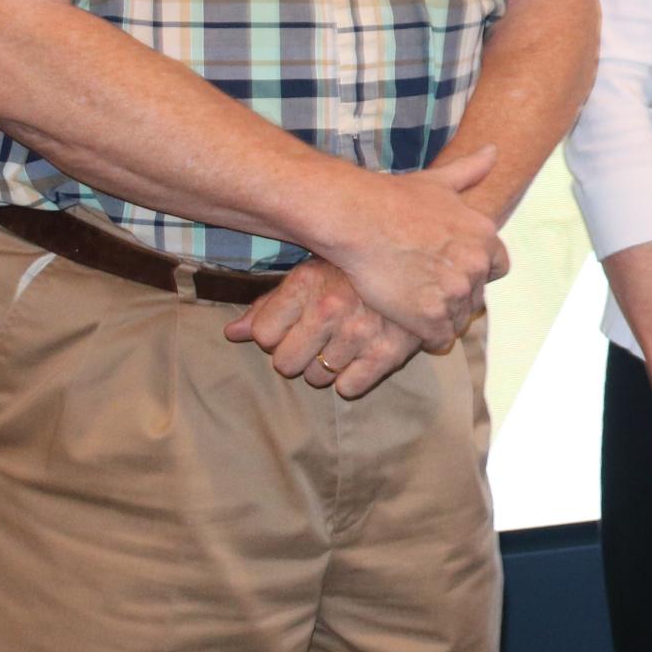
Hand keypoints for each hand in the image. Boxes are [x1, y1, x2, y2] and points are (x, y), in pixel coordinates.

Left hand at [225, 257, 426, 396]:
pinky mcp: (388, 351)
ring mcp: (360, 332)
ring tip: (341, 344)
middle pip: (285, 363)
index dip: (275, 335)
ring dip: (325, 367)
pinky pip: (349, 387)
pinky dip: (352, 378)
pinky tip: (360, 356)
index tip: (292, 326)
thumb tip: (232, 334)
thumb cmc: (354, 271)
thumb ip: (269, 305)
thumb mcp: (309, 275)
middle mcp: (330, 307)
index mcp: (306, 284)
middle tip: (317, 339)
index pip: (263, 336)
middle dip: (296, 355)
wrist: (419, 264)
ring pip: (316, 378)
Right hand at [320, 145, 509, 346]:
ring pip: (457, 318)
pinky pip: (439, 338)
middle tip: (425, 287)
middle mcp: (477, 265)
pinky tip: (408, 323)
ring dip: (440, 316)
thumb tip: (494, 151)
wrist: (357, 218)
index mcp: (485, 236)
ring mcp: (455, 292)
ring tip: (413, 305)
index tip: (449, 270)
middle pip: (476, 295)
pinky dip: (426, 336)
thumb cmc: (393, 198)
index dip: (473, 270)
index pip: (497, 267)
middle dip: (455, 293)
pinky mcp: (430, 317)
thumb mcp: (439, 181)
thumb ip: (470, 170)